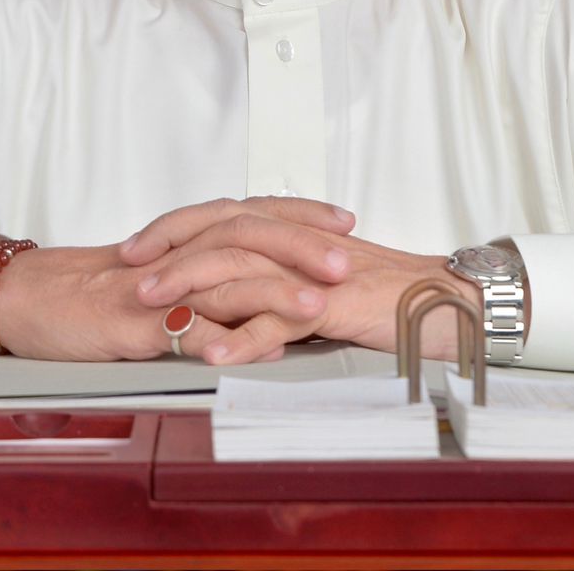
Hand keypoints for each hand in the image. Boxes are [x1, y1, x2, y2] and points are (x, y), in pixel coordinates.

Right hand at [0, 198, 358, 361]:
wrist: (28, 298)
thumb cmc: (97, 296)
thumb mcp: (165, 287)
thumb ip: (213, 292)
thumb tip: (270, 316)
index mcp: (188, 241)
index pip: (254, 215)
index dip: (302, 215)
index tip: (346, 221)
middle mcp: (177, 255)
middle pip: (247, 236)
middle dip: (302, 247)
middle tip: (346, 262)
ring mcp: (155, 288)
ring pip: (219, 280)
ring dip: (271, 293)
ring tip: (314, 307)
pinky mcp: (129, 323)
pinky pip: (174, 330)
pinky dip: (209, 339)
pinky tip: (241, 352)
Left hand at [120, 197, 458, 364]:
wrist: (446, 301)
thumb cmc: (389, 295)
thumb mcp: (322, 281)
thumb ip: (280, 281)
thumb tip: (237, 296)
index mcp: (292, 234)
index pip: (222, 217)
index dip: (174, 228)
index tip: (135, 247)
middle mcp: (297, 244)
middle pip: (219, 233)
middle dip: (166, 250)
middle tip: (127, 270)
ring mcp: (312, 273)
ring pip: (239, 270)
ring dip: (189, 289)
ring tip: (152, 308)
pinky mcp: (332, 306)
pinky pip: (278, 321)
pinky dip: (242, 339)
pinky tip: (213, 355)